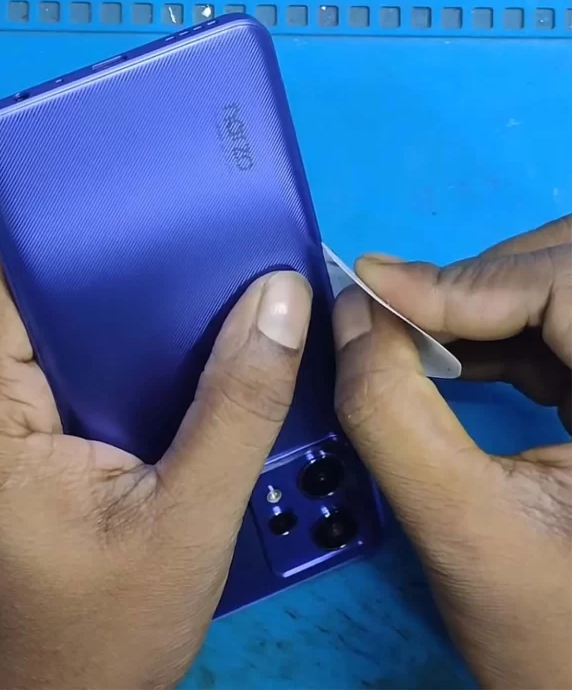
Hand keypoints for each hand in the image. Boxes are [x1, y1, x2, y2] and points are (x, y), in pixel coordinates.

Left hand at [0, 241, 311, 688]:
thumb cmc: (103, 625)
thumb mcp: (188, 521)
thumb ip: (238, 407)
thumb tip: (281, 298)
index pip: (14, 261)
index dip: (84, 220)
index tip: (161, 201)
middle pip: (36, 280)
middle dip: (119, 260)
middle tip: (204, 243)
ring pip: (53, 311)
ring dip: (122, 301)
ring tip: (199, 285)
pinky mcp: (2, 420)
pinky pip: (58, 349)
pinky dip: (114, 340)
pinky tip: (172, 341)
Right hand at [332, 215, 571, 688]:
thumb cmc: (549, 636)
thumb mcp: (461, 528)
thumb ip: (392, 413)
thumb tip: (351, 310)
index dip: (471, 280)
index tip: (373, 290)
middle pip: (571, 266)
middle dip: (480, 279)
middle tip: (396, 310)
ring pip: (562, 288)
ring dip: (480, 303)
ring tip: (410, 333)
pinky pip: (557, 327)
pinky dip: (495, 330)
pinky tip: (448, 357)